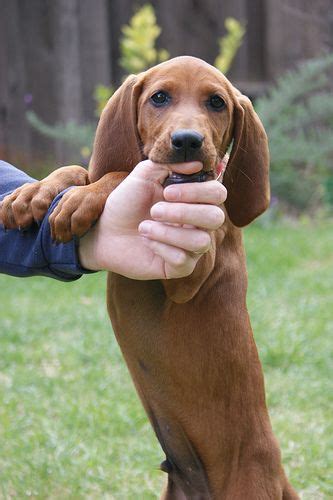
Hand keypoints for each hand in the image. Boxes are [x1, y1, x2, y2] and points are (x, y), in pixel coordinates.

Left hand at [78, 160, 226, 278]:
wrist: (104, 230)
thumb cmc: (126, 202)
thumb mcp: (143, 176)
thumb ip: (168, 165)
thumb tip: (197, 165)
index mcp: (195, 199)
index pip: (217, 193)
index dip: (197, 192)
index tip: (167, 192)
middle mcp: (198, 223)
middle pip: (215, 218)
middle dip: (184, 213)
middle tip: (154, 211)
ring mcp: (191, 247)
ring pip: (201, 242)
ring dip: (169, 233)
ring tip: (144, 227)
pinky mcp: (179, 267)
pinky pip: (183, 260)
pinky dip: (161, 248)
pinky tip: (147, 242)